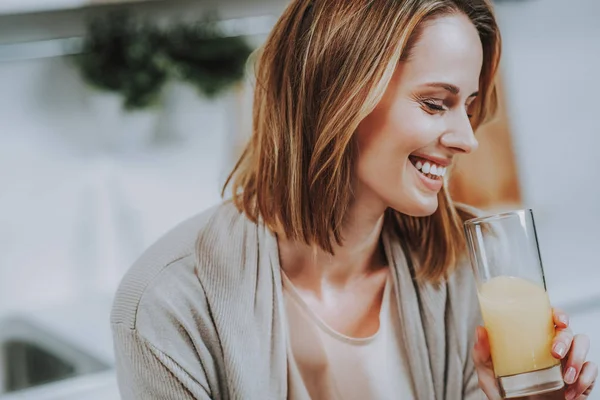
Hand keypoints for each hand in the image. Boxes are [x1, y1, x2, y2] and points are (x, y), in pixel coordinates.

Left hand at [472, 309, 597, 399]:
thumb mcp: (490, 376)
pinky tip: (571, 393)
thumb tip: (480, 330)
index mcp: (534, 342)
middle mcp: (553, 349)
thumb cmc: (506, 394)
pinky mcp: (580, 380)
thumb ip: (482, 356)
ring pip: (584, 346)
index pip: (549, 319)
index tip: (559, 320)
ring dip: (578, 360)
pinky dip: (586, 380)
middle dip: (566, 339)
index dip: (559, 314)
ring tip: (565, 378)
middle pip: (569, 331)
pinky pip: (592, 371)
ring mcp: (568, 364)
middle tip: (555, 353)